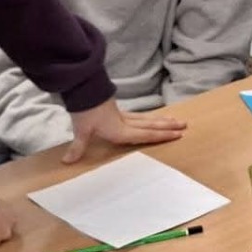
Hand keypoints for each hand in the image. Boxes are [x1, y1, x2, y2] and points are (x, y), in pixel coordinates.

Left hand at [62, 100, 186, 163]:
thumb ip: (78, 147)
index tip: (177, 134)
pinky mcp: (118, 110)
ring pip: (147, 119)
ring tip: (176, 120)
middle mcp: (126, 123)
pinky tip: (152, 118)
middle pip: (151, 125)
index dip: (161, 136)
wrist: (83, 89)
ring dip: (162, 121)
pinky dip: (149, 117)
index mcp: (121, 131)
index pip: (146, 135)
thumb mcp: (81, 130)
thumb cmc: (85, 110)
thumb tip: (67, 162)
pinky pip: (139, 116)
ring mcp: (123, 115)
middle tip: (184, 126)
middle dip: (168, 127)